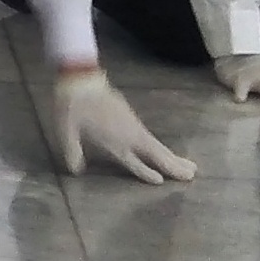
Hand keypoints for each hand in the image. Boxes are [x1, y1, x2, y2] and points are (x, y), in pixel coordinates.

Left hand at [40, 61, 196, 183]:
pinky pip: (150, 138)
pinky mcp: (131, 117)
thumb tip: (77, 171)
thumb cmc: (73, 105)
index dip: (146, 172)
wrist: (81, 78)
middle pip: (155, 153)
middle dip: (173, 165)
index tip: (162, 183)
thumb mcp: (66, 129)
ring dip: (172, 156)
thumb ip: (72, 150)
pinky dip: (161, 148)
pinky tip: (164, 153)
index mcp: (114, 138)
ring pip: (156, 145)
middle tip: (193, 175)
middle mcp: (129, 133)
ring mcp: (132, 124)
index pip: (134, 161)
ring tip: (190, 167)